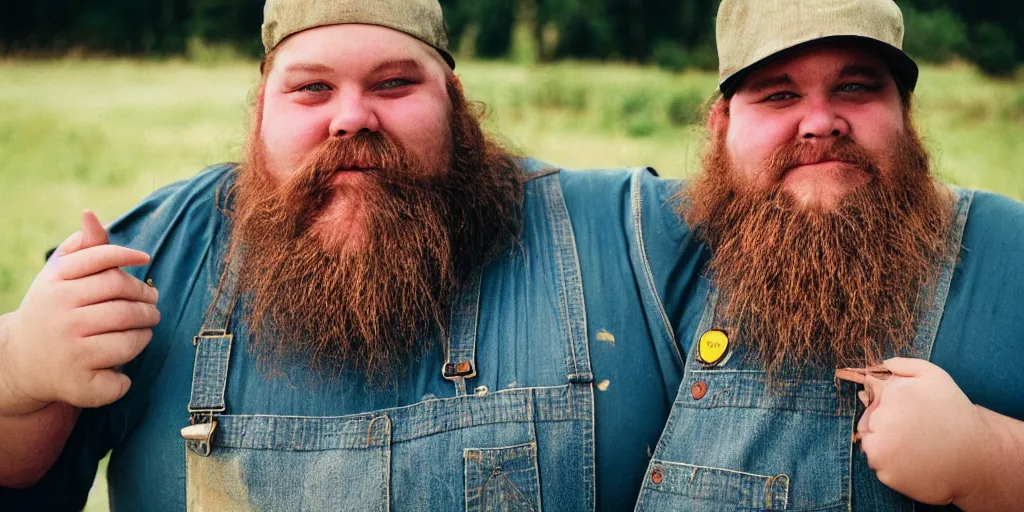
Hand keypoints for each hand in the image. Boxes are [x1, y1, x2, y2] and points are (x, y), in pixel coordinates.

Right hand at [0, 211, 159, 414]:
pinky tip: (120, 366)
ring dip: (145, 333)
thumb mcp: (60, 275)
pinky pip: (121, 375)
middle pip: (126, 304)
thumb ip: (83, 246)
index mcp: (57, 285)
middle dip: (148, 304)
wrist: (21, 361)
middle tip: (153, 305)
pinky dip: (127, 373)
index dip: (129, 258)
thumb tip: (92, 214)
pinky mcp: (78, 383)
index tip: (146, 259)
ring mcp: (70, 350)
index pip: (105, 263)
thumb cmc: (53, 309)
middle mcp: (61, 316)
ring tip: (145, 328)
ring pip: (130, 338)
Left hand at [850, 357, 987, 504]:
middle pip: (868, 420)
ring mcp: (882, 448)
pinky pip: (877, 464)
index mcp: (894, 394)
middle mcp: (884, 419)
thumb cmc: (955, 414)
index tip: (911, 414)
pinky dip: (890, 463)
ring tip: (915, 446)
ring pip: (870, 442)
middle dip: (887, 424)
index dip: (891, 406)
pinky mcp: (884, 472)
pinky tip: (914, 460)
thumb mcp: (935, 377)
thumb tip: (880, 365)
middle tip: (915, 431)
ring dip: (885, 443)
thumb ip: (904, 365)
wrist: (977, 457)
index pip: (871, 397)